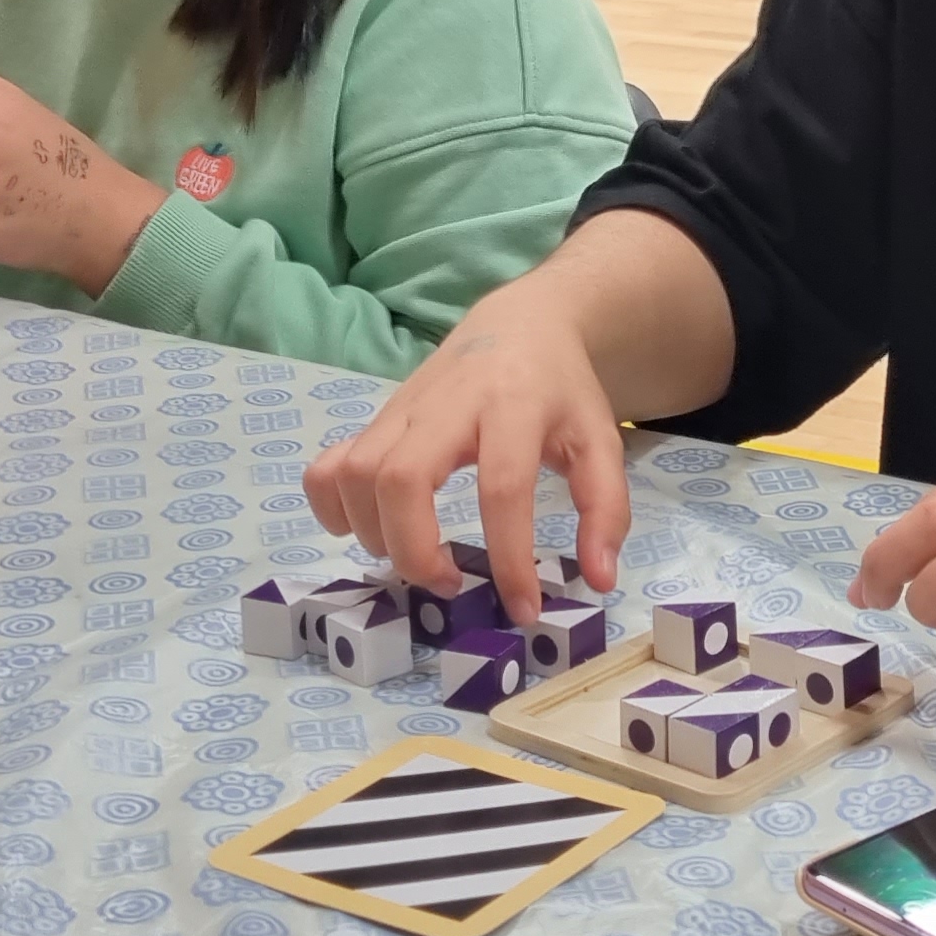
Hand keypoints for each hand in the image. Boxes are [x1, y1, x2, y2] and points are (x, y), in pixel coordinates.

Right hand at [305, 283, 632, 625]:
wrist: (520, 326)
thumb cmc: (561, 391)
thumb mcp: (602, 441)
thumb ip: (606, 509)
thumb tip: (599, 580)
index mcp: (513, 407)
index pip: (502, 488)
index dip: (509, 559)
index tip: (523, 609)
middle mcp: (448, 404)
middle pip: (402, 478)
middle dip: (414, 550)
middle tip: (448, 583)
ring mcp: (402, 409)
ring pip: (355, 473)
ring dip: (374, 534)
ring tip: (415, 560)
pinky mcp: (376, 418)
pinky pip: (328, 464)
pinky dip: (331, 506)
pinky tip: (362, 530)